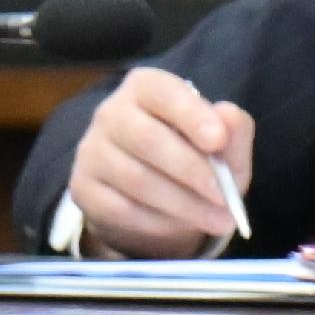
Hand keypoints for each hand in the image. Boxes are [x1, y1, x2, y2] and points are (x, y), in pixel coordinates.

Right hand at [69, 69, 253, 259]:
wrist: (153, 194)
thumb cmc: (193, 152)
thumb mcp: (222, 139)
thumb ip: (233, 127)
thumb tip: (227, 119)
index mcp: (146, 87)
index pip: (165, 93)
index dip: (192, 115)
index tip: (219, 141)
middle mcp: (111, 113)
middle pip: (149, 140)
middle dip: (193, 171)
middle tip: (225, 196)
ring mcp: (91, 151)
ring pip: (137, 179)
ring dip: (183, 204)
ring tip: (218, 219)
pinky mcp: (82, 188)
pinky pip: (120, 208)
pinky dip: (157, 221)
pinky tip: (182, 227)